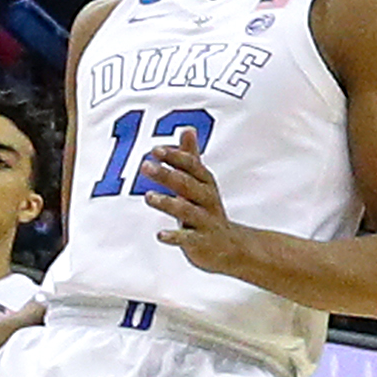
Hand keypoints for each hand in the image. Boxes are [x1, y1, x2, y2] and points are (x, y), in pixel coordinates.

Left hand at [138, 140, 257, 282]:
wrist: (231, 247)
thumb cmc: (208, 210)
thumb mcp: (202, 182)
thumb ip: (191, 158)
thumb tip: (187, 129)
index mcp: (206, 184)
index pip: (192, 166)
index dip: (175, 157)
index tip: (156, 150)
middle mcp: (207, 201)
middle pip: (187, 185)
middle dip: (167, 175)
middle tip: (145, 166)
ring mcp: (205, 222)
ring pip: (187, 211)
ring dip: (168, 203)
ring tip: (149, 196)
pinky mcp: (201, 242)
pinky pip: (188, 239)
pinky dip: (175, 237)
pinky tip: (160, 235)